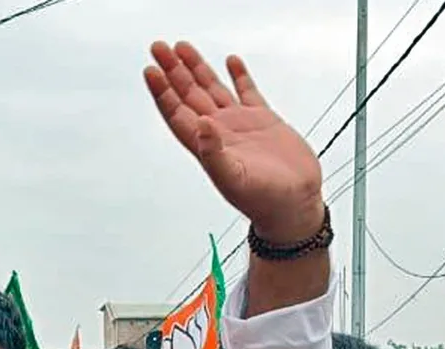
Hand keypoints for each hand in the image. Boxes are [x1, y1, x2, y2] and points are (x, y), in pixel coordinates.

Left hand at [144, 41, 323, 243]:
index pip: (176, 113)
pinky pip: (247, 91)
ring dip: (196, 68)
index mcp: (205, 146)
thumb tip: (202, 125)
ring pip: (212, 89)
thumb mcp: (234, 179)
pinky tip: (230, 61)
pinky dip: (239, 75)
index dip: (162, 92)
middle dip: (173, 71)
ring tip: (182, 47)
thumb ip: (214, 153)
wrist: (294, 203)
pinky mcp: (263, 120)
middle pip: (188, 94)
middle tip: (159, 47)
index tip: (151, 69)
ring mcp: (239, 124)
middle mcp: (218, 131)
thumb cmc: (263, 200)